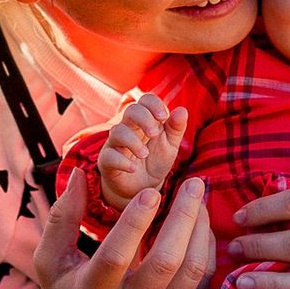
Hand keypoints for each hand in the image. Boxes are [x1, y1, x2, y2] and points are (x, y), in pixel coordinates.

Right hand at [35, 167, 214, 288]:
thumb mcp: (51, 264)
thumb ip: (61, 218)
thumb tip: (79, 173)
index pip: (116, 257)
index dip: (134, 223)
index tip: (152, 190)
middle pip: (165, 262)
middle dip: (183, 218)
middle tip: (194, 181)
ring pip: (192, 272)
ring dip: (201, 230)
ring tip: (200, 196)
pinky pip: (204, 282)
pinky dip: (207, 249)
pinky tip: (202, 223)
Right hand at [98, 93, 188, 210]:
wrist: (142, 188)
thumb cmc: (156, 161)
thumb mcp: (170, 146)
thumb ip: (176, 128)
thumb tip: (182, 110)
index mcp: (146, 120)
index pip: (146, 100)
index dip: (154, 104)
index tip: (163, 117)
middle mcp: (129, 128)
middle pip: (131, 110)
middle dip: (144, 118)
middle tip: (154, 134)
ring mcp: (116, 143)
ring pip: (117, 131)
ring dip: (133, 141)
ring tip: (145, 154)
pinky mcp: (107, 161)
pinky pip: (108, 156)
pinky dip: (121, 161)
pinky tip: (133, 168)